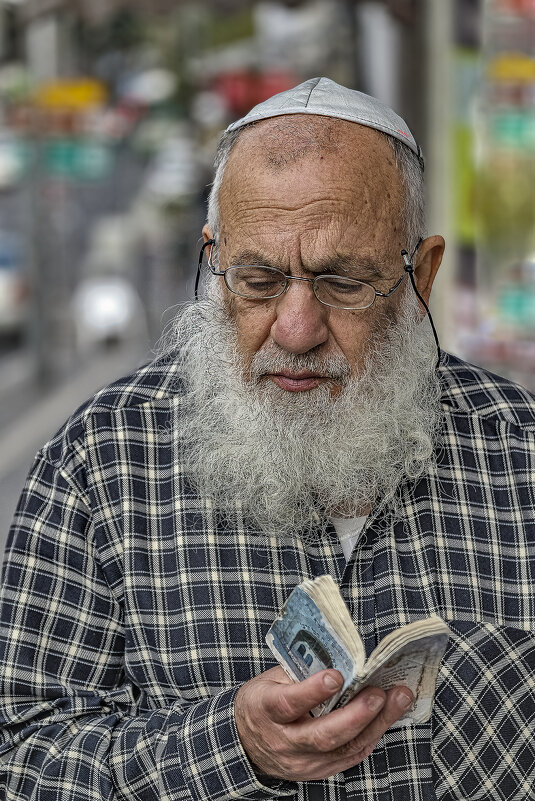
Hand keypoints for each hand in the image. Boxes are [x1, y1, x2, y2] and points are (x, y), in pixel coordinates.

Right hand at [234, 667, 412, 781]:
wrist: (246, 743)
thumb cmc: (263, 701)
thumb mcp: (270, 679)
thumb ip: (300, 672)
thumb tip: (339, 658)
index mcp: (265, 710)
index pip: (288, 703)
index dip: (313, 691)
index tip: (337, 675)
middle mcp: (283, 741)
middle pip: (322, 735)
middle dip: (355, 715)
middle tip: (379, 693)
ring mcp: (301, 762)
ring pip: (342, 748)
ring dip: (375, 724)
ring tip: (398, 699)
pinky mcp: (317, 771)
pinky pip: (349, 757)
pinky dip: (370, 736)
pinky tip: (386, 718)